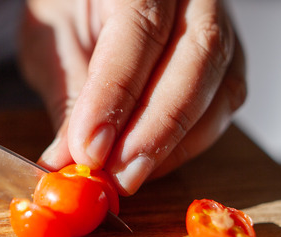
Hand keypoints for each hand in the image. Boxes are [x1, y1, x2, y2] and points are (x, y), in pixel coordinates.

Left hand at [20, 0, 245, 194]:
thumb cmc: (70, 4)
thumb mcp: (52, 37)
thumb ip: (68, 94)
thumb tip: (67, 163)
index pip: (141, 31)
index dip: (116, 96)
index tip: (89, 150)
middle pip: (197, 58)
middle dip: (156, 129)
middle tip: (117, 177)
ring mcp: (220, 23)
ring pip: (220, 89)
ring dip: (174, 145)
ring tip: (127, 176)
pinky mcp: (228, 59)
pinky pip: (223, 105)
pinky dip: (187, 143)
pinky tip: (150, 162)